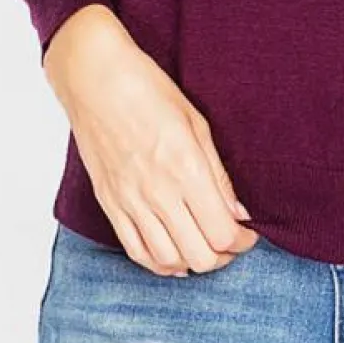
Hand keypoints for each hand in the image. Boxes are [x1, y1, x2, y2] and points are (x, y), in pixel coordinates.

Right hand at [43, 6, 257, 276]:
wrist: (95, 79)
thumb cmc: (149, 90)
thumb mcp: (197, 122)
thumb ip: (218, 174)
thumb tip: (238, 213)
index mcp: (185, 167)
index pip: (222, 231)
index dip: (242, 241)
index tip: (248, 233)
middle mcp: (157, 191)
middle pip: (199, 255)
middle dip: (223, 256)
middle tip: (230, 241)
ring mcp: (130, 201)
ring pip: (168, 261)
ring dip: (193, 262)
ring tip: (204, 246)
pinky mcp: (109, 204)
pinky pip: (135, 252)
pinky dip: (159, 263)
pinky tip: (174, 255)